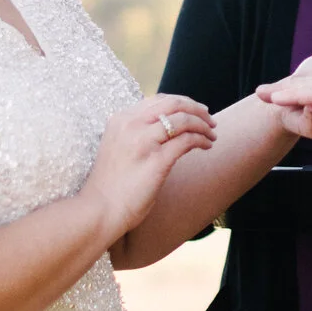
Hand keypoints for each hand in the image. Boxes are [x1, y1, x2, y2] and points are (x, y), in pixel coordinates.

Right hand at [79, 95, 214, 243]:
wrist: (99, 210)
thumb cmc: (111, 185)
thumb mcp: (119, 148)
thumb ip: (137, 134)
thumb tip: (167, 128)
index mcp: (121, 119)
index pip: (158, 100)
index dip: (181, 103)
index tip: (195, 111)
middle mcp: (131, 124)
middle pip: (174, 104)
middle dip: (196, 109)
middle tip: (209, 119)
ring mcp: (143, 141)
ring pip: (183, 119)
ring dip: (203, 124)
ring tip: (212, 133)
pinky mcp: (156, 160)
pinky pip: (187, 140)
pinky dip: (202, 139)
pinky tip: (207, 146)